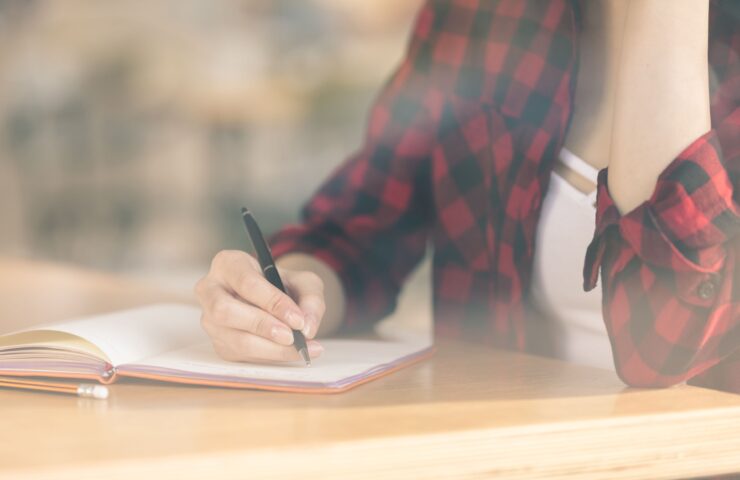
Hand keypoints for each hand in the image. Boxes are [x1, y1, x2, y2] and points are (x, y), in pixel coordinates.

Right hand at [195, 250, 324, 362]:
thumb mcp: (304, 282)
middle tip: (292, 336)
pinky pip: (241, 355)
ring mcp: (210, 319)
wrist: (274, 301)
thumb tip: (307, 328)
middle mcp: (210, 290)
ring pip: (234, 339)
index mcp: (228, 264)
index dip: (272, 302)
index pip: (246, 282)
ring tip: (299, 348)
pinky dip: (270, 357)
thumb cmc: (284, 285)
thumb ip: (311, 299)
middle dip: (262, 326)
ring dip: (270, 348)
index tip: (297, 318)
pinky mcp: (219, 343)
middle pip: (226, 311)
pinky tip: (290, 353)